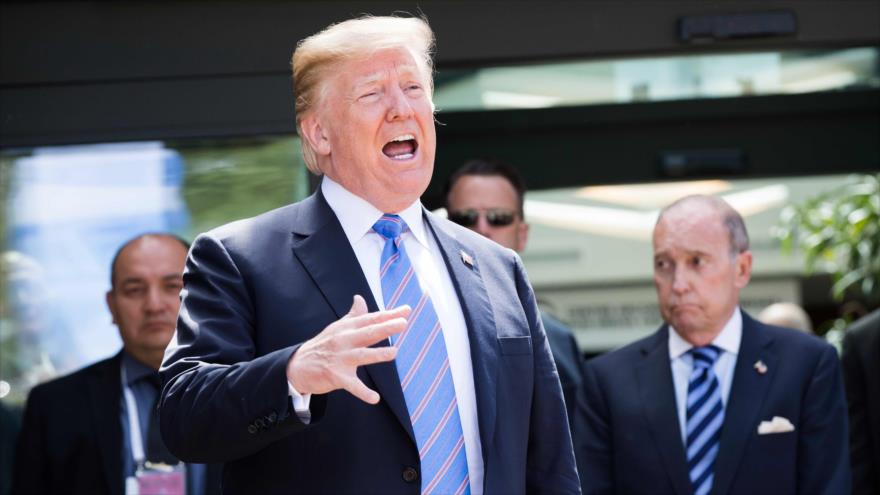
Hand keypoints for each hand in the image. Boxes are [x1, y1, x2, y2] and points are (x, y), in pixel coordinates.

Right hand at [286, 295, 408, 403]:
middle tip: (403, 324)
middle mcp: (344, 340)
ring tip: (394, 352)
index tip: (406, 311)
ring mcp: (340, 358)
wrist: (297, 366)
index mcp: (347, 328)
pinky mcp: (336, 376)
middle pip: (368, 333)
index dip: (389, 315)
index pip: (371, 319)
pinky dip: (363, 392)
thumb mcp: (337, 328)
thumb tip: (360, 298)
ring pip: (362, 356)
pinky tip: (375, 398)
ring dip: (378, 354)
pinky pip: (352, 385)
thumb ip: (353, 315)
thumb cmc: (323, 345)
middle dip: (386, 328)